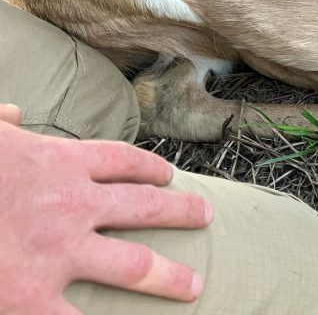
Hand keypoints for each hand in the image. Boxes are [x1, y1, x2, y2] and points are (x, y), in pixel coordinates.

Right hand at [0, 106, 212, 313]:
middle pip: (144, 205)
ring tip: (195, 283)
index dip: (149, 168)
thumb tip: (15, 113)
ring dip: (168, 276)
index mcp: (58, 162)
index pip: (122, 161)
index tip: (169, 174)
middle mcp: (72, 204)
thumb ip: (4, 126)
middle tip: (206, 215)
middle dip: (180, 211)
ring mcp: (57, 253)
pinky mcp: (30, 298)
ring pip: (133, 265)